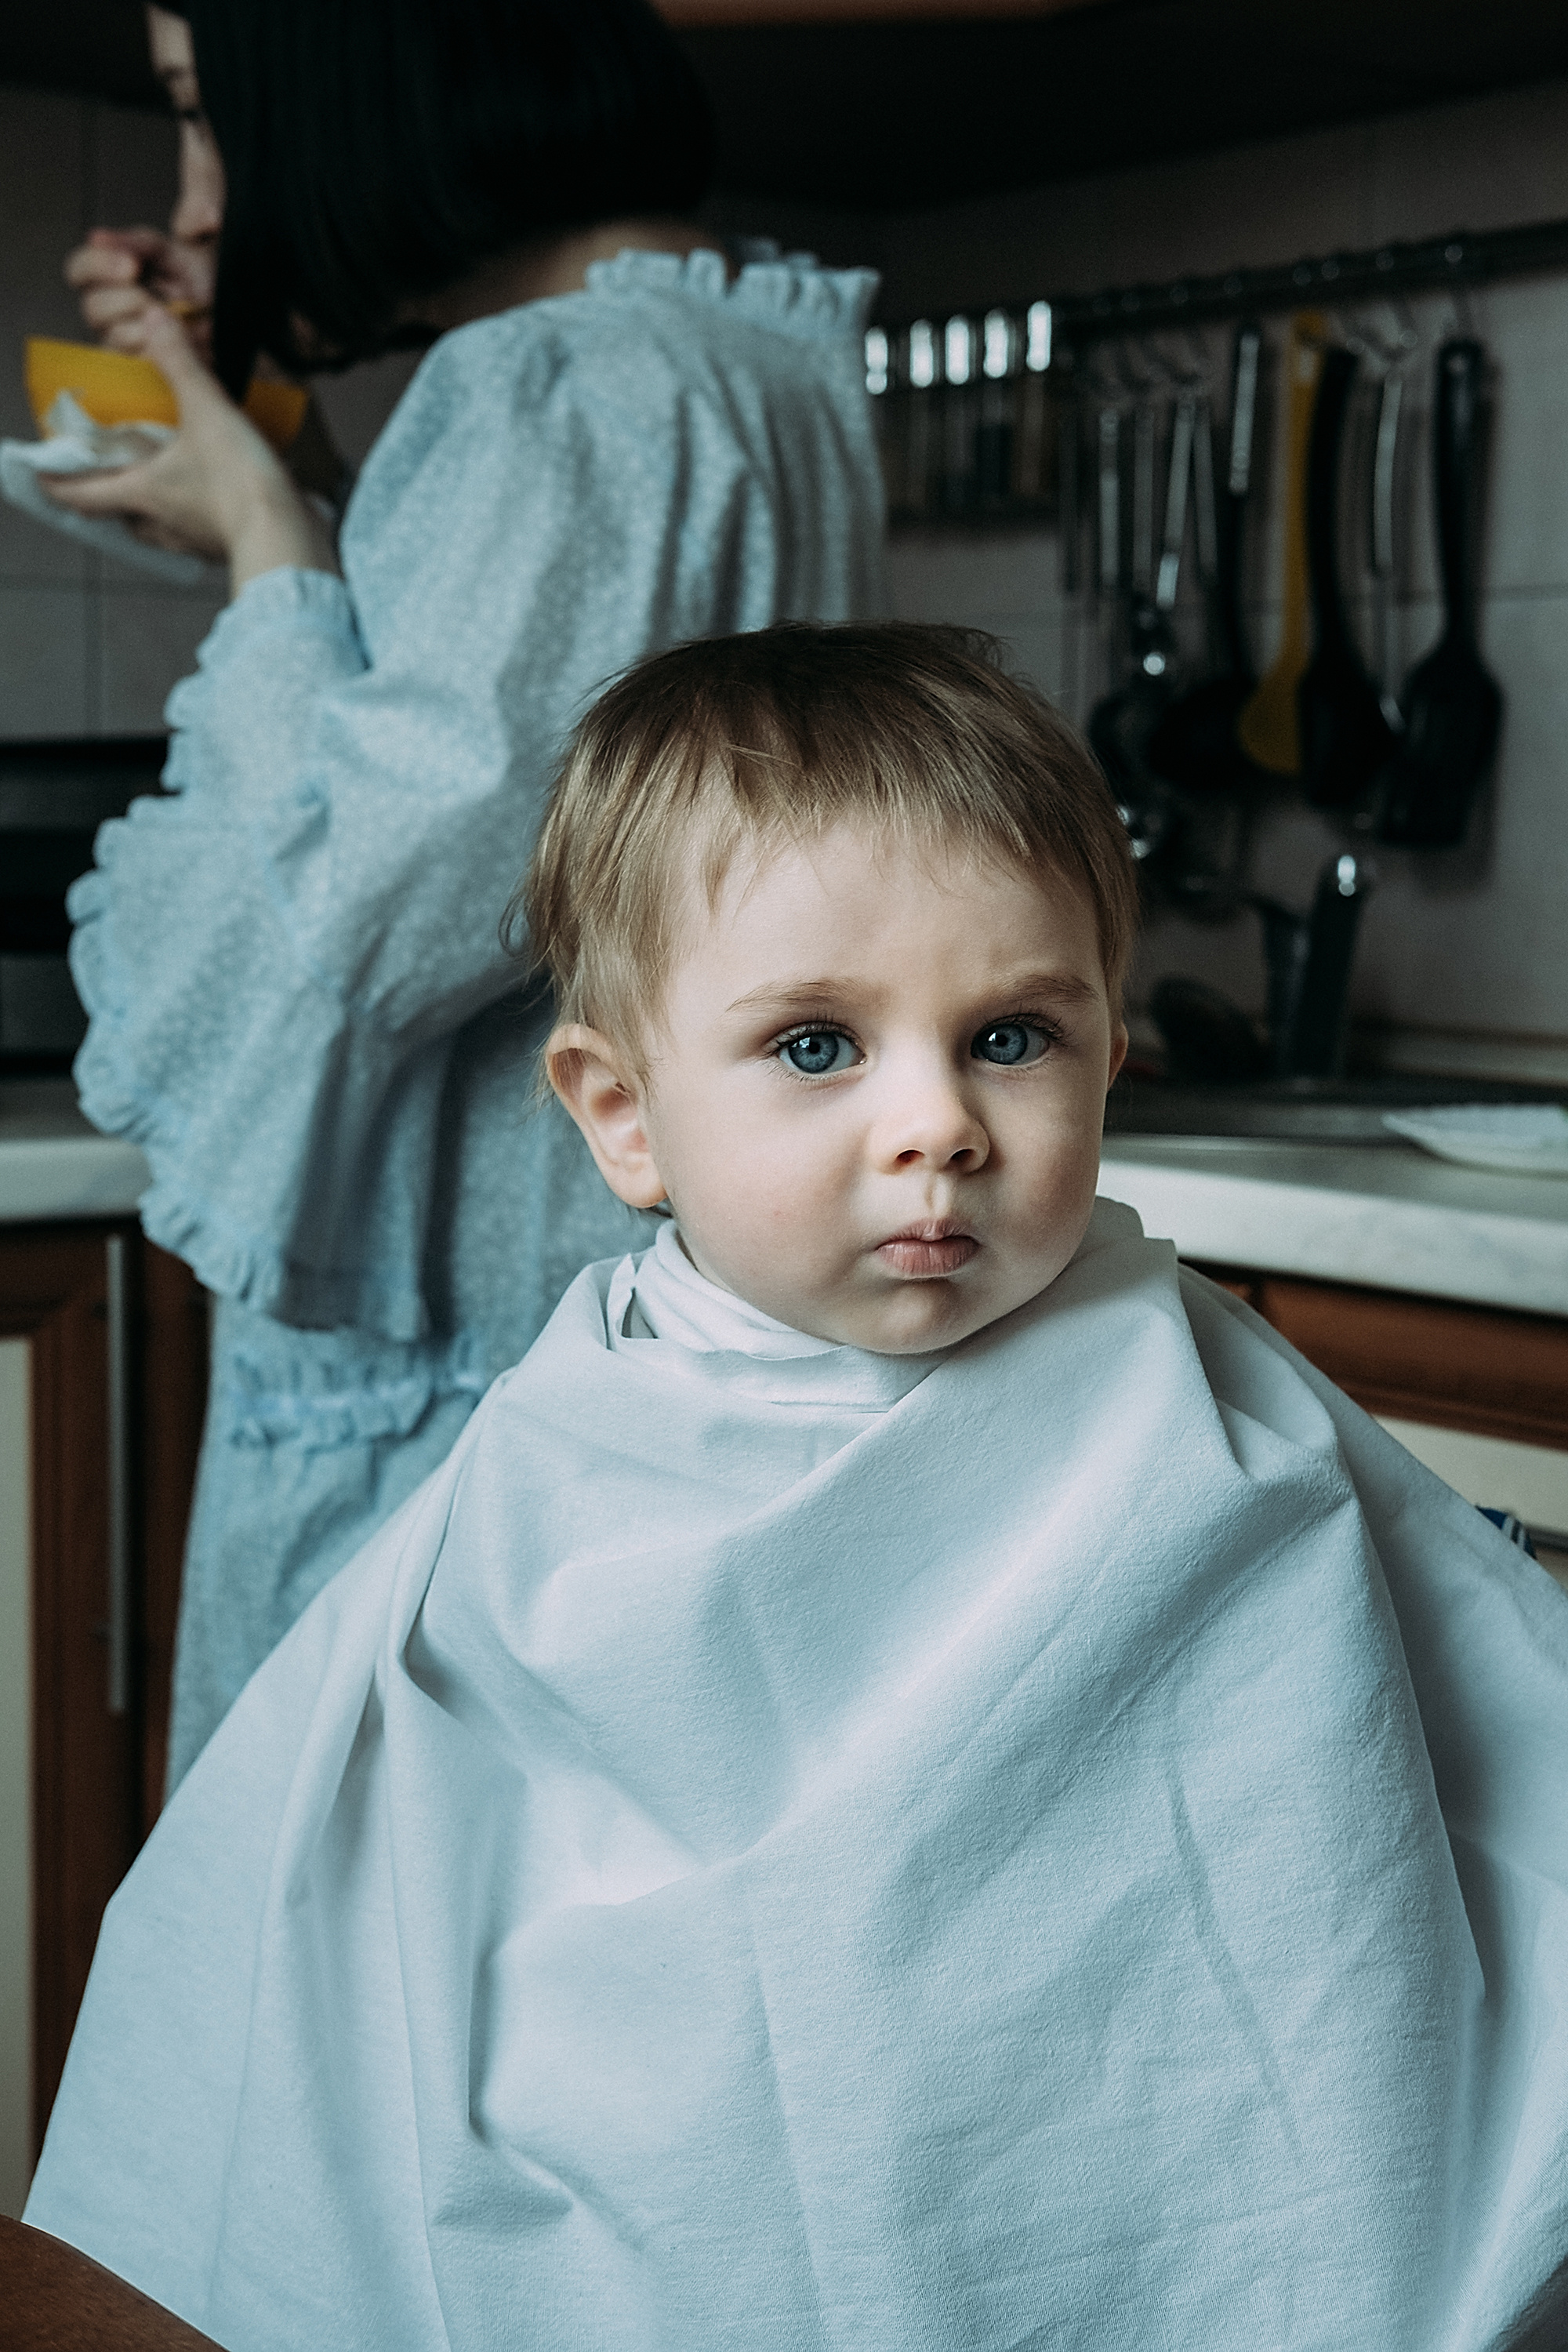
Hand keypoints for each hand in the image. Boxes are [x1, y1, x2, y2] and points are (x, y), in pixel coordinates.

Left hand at [42, 308, 339, 594]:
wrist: (288, 540)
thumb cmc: (241, 485)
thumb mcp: (206, 412)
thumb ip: (180, 365)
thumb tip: (155, 320)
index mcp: (142, 493)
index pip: (82, 495)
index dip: (57, 485)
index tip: (42, 479)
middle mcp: (161, 524)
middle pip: (119, 516)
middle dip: (110, 496)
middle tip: (109, 474)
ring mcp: (192, 542)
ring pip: (156, 530)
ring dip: (151, 511)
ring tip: (159, 485)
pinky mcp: (224, 549)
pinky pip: (195, 535)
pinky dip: (192, 518)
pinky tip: (208, 499)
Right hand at [65, 226, 215, 362]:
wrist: (231, 310)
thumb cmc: (201, 282)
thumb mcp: (173, 253)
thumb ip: (137, 242)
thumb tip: (97, 237)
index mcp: (112, 277)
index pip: (79, 271)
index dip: (97, 266)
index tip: (130, 264)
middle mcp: (112, 310)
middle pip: (92, 307)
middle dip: (126, 298)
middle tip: (155, 297)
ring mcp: (125, 341)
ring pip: (113, 335)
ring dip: (145, 324)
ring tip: (171, 317)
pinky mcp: (141, 367)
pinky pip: (135, 361)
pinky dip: (156, 347)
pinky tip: (174, 337)